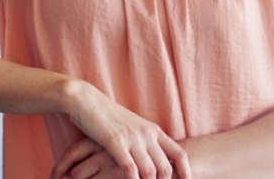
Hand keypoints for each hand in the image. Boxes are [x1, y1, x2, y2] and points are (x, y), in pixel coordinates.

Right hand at [61, 81, 190, 178]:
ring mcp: (133, 138)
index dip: (186, 171)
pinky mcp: (115, 142)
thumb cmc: (108, 117)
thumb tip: (153, 156)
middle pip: (166, 167)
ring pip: (150, 171)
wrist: (87, 101)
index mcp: (154, 131)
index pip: (179, 153)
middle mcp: (147, 135)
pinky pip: (130, 168)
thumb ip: (144, 140)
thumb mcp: (133, 127)